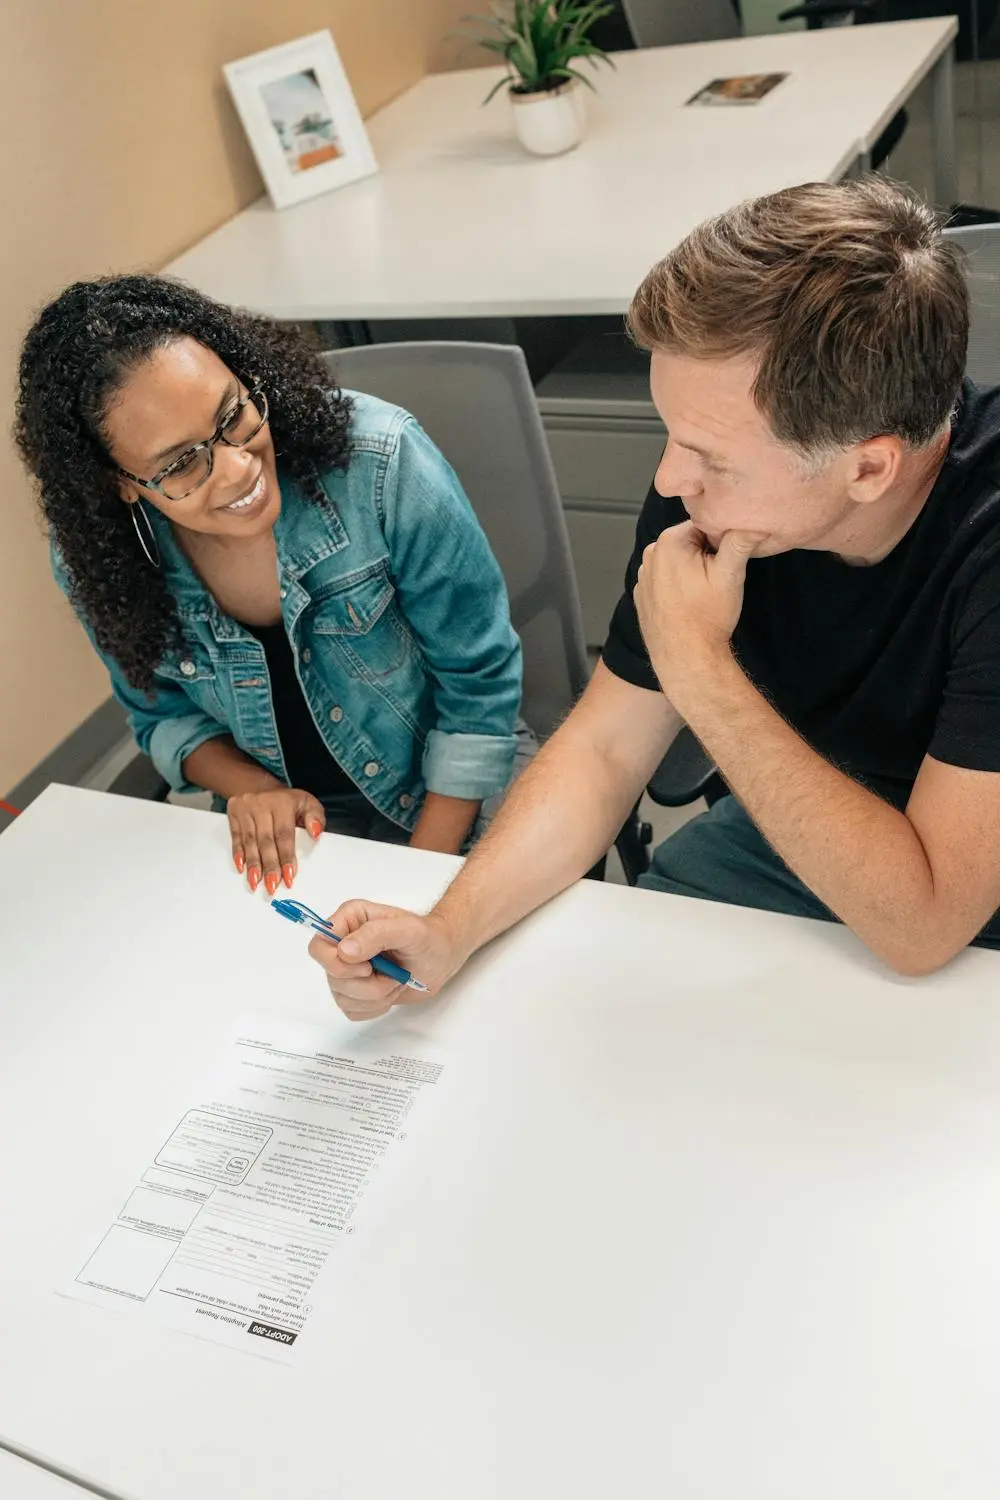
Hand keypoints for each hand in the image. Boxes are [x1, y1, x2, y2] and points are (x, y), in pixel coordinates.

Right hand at [228, 787, 324, 893]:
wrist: (260, 786)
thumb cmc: (287, 801)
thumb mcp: (307, 803)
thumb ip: (315, 818)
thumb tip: (315, 833)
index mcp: (283, 803)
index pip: (284, 834)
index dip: (286, 857)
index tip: (289, 877)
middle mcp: (262, 804)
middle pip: (266, 840)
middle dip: (269, 866)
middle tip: (272, 886)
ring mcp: (245, 808)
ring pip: (250, 841)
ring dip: (253, 864)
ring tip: (255, 883)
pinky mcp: (233, 813)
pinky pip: (236, 837)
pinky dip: (238, 854)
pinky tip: (242, 868)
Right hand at [308, 901, 467, 1021]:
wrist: (441, 959)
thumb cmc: (428, 938)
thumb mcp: (408, 930)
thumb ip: (376, 934)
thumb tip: (344, 950)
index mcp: (350, 919)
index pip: (319, 945)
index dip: (337, 963)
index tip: (368, 967)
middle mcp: (343, 943)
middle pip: (331, 975)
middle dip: (365, 983)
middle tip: (391, 974)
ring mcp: (346, 969)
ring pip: (341, 996)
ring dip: (375, 996)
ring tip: (396, 981)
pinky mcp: (354, 991)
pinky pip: (351, 1010)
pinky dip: (374, 1007)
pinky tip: (390, 992)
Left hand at [634, 522, 762, 707]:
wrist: (685, 658)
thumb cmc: (707, 619)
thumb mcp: (730, 575)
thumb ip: (740, 542)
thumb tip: (753, 522)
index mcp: (670, 542)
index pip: (704, 525)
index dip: (720, 542)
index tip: (725, 563)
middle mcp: (650, 554)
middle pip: (689, 542)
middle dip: (706, 556)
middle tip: (715, 581)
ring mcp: (644, 575)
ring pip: (678, 561)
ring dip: (691, 571)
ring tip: (701, 595)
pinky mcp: (643, 593)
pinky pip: (665, 580)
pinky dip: (677, 586)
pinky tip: (687, 604)